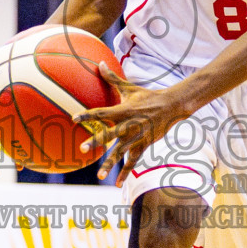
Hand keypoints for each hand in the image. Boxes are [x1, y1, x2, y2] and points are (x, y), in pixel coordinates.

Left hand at [76, 64, 193, 187]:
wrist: (172, 106)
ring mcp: (136, 137)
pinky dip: (126, 173)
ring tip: (99, 175)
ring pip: (121, 152)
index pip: (101, 112)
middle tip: (82, 148)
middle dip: (96, 142)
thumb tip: (99, 63)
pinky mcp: (144, 145)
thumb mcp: (129, 87)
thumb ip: (112, 78)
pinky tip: (117, 184)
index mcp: (122, 110)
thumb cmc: (147, 95)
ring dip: (110, 164)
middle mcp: (128, 124)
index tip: (74, 119)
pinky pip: (133, 161)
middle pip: (109, 134)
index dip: (87, 115)